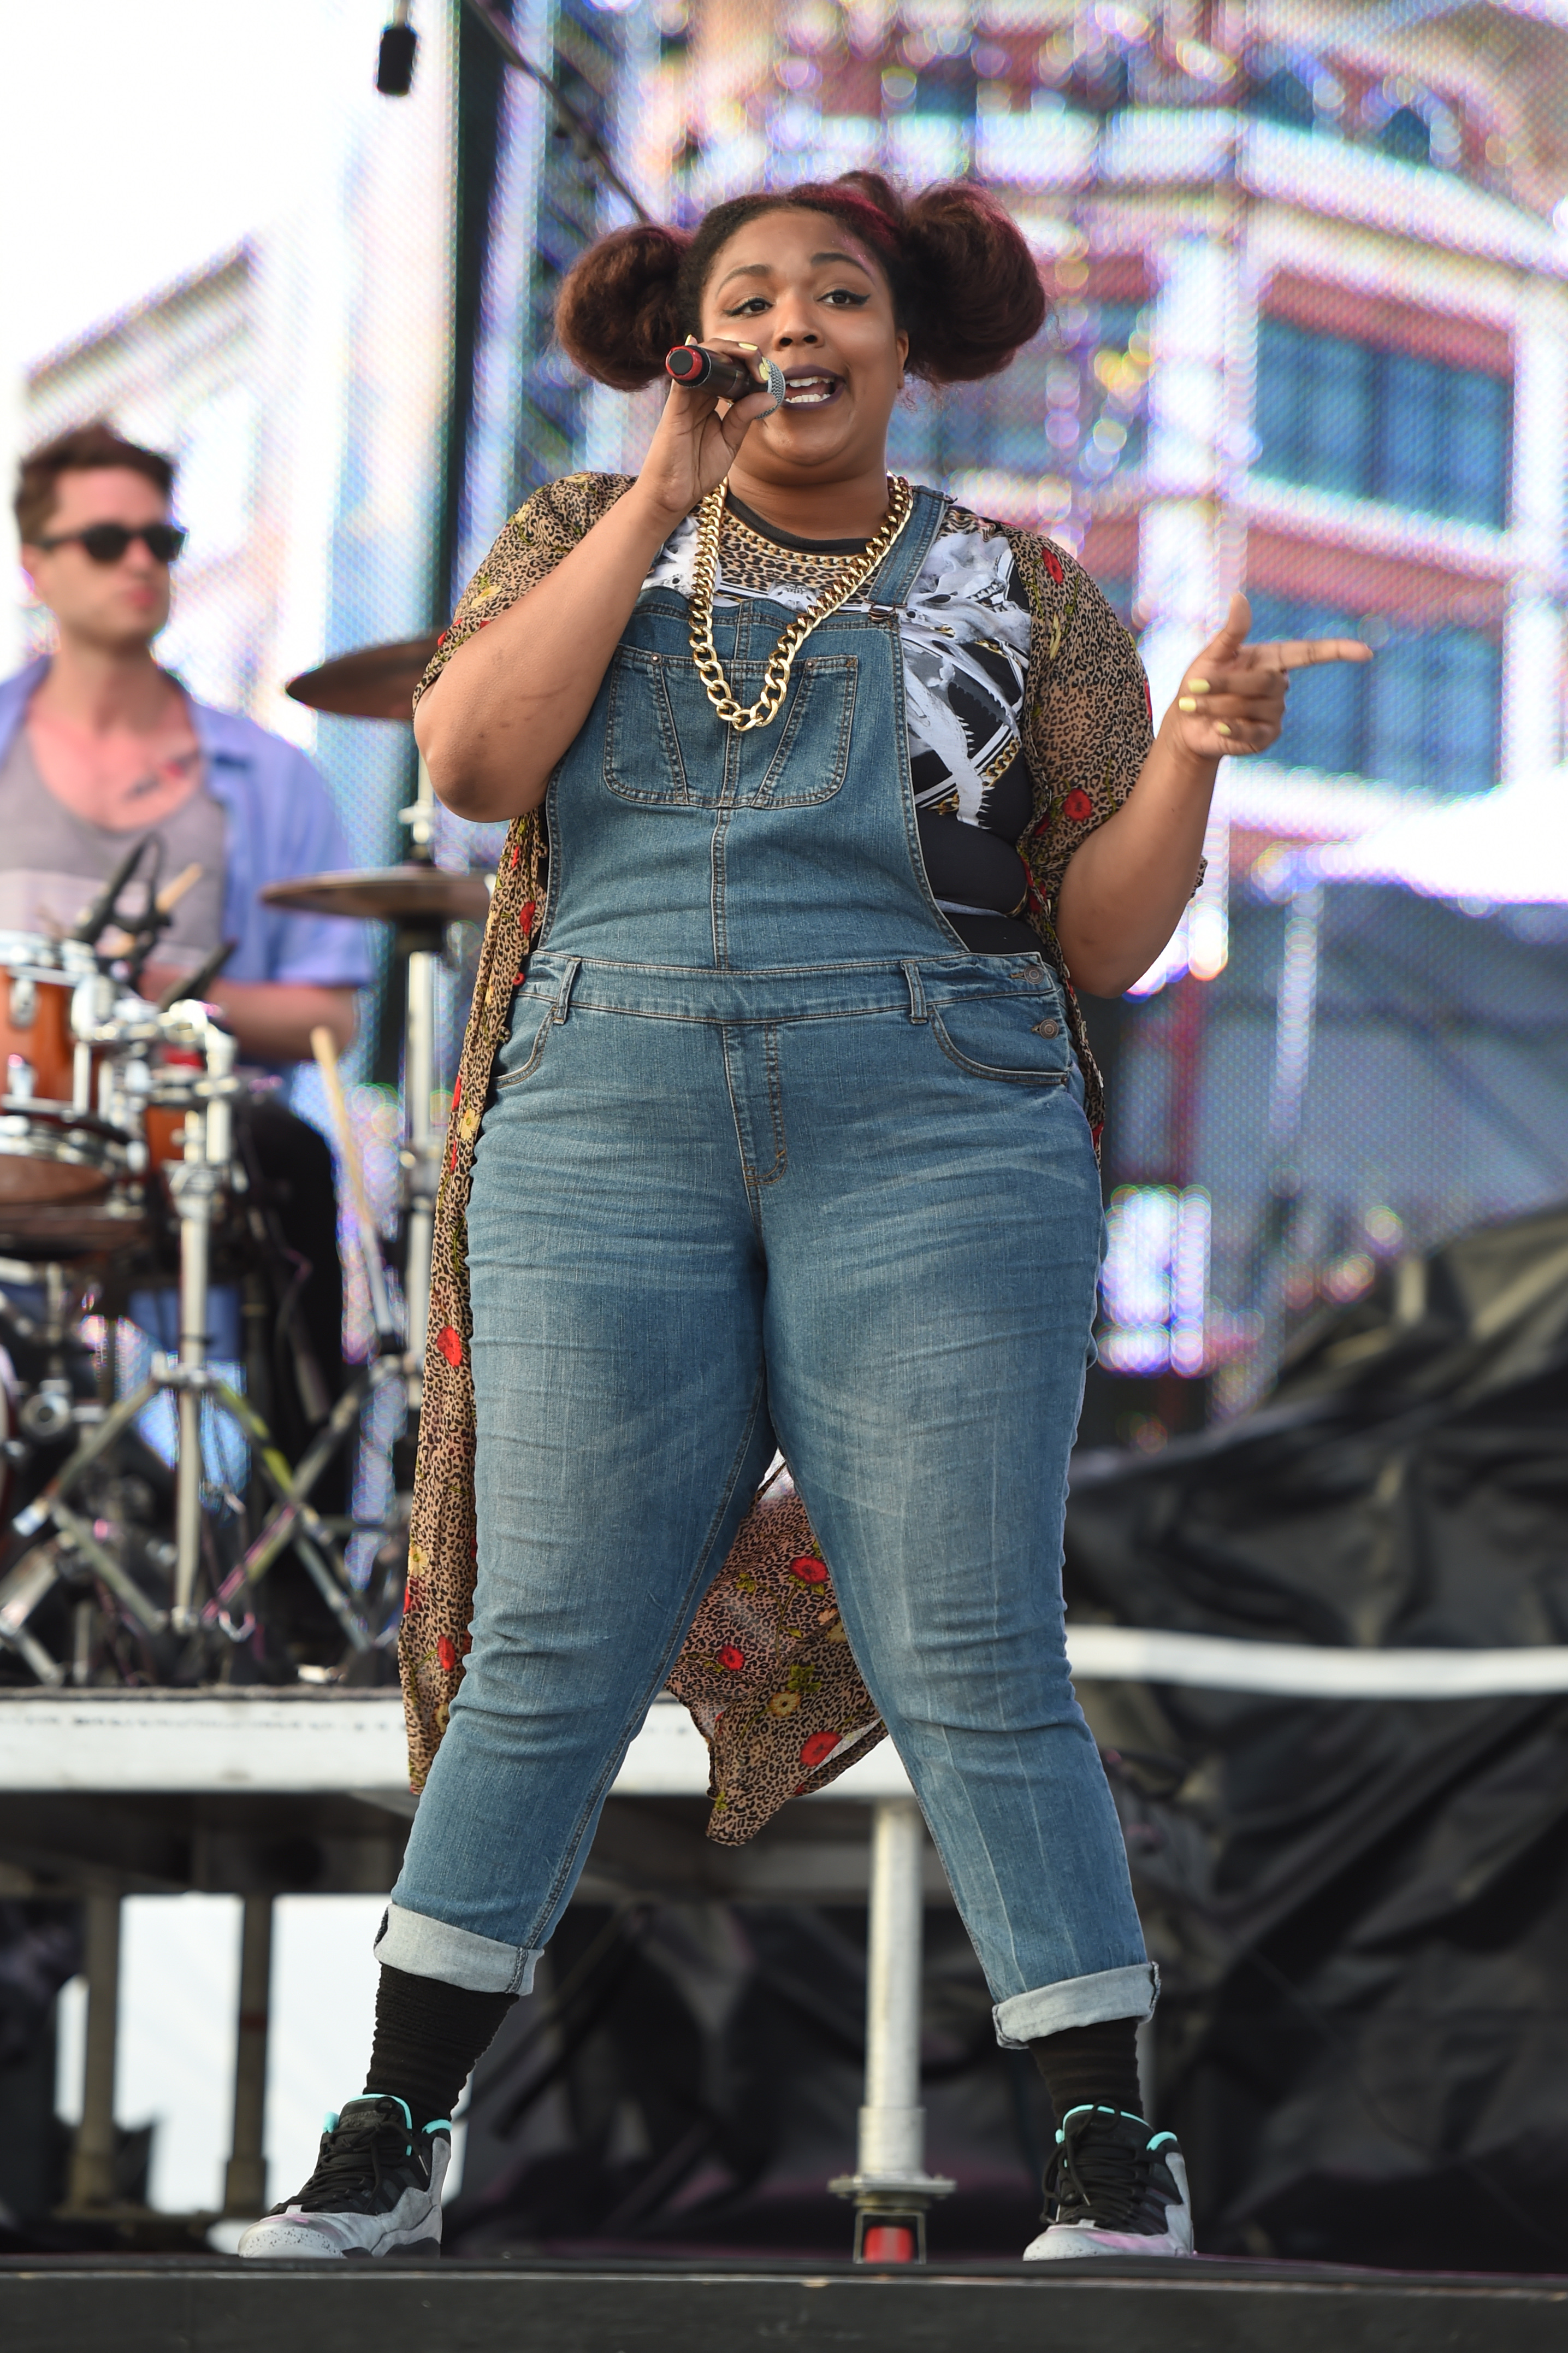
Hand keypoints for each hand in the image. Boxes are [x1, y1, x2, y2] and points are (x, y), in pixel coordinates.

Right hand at [630, 341, 778, 529]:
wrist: (672, 495)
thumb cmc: (697, 470)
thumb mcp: (729, 442)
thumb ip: (744, 417)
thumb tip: (768, 396)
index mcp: (710, 400)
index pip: (727, 369)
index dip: (747, 363)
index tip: (766, 374)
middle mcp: (696, 394)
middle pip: (715, 358)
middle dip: (740, 353)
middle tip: (760, 364)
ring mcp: (684, 399)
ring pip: (700, 360)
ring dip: (724, 352)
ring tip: (748, 357)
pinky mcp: (673, 409)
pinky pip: (682, 378)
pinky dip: (691, 361)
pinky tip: (700, 349)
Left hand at [1167, 593, 1370, 761]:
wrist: (1187, 724)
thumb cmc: (1200, 684)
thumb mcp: (1212, 654)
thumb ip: (1231, 632)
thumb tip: (1240, 597)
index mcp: (1271, 660)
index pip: (1311, 653)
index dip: (1338, 651)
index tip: (1366, 653)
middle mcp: (1278, 686)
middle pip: (1267, 682)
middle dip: (1228, 684)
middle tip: (1196, 686)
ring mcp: (1275, 714)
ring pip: (1255, 707)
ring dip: (1219, 706)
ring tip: (1195, 705)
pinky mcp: (1265, 738)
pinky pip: (1253, 732)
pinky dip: (1231, 728)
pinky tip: (1217, 727)